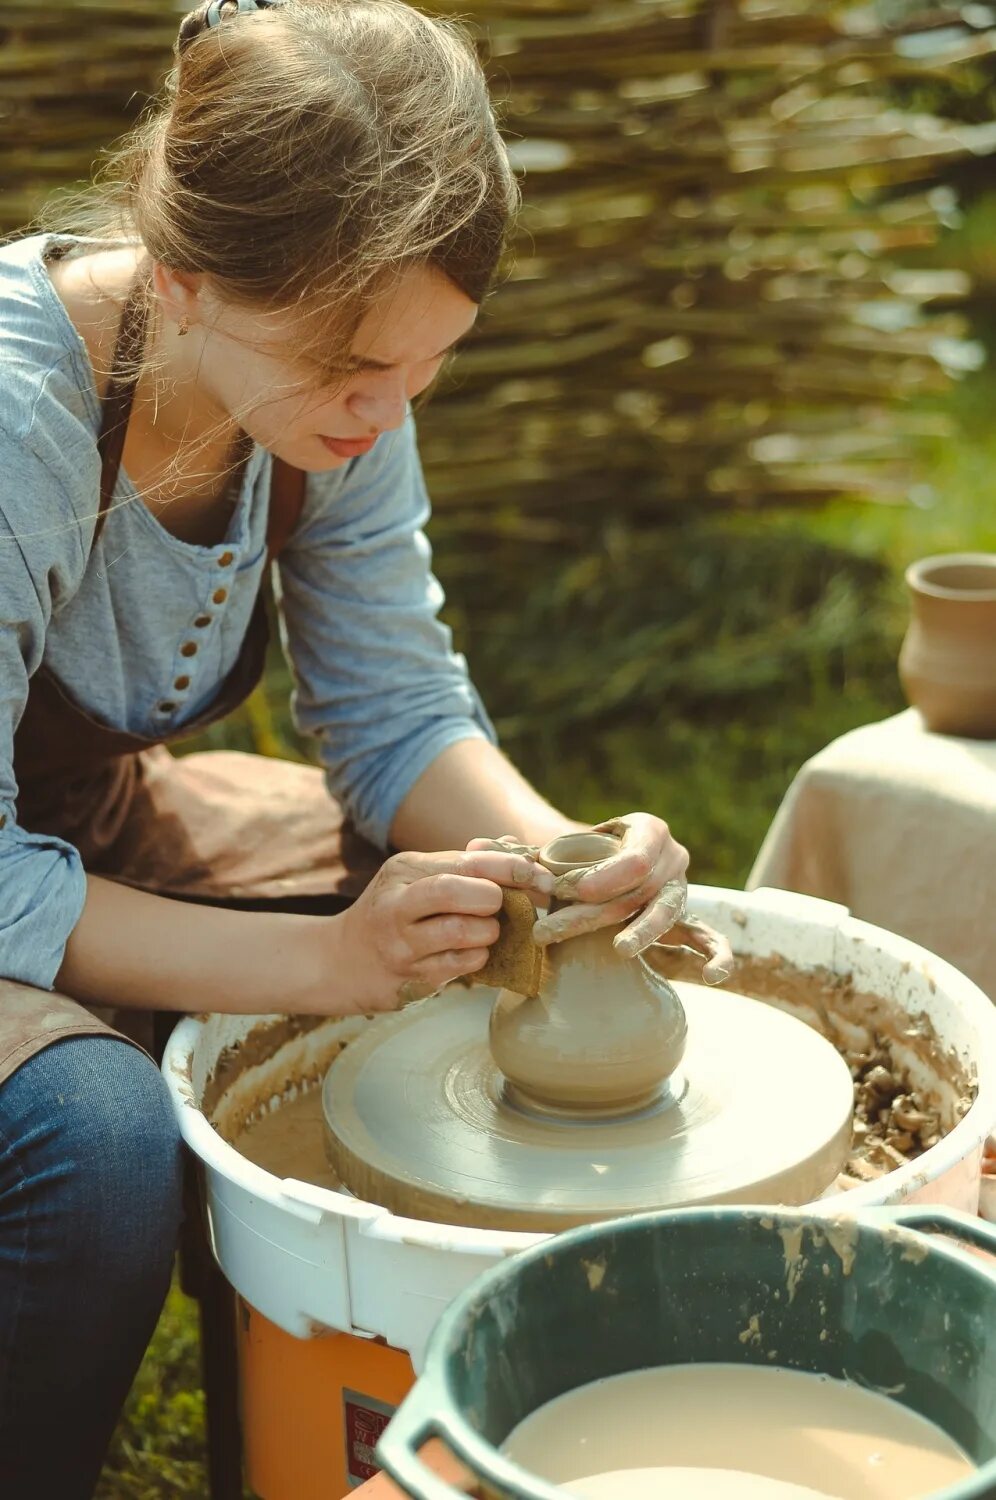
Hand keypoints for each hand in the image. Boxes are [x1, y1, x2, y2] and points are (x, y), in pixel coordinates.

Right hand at [331, 848, 553, 1012]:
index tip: (538, 875)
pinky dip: (477, 957)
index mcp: (405, 870)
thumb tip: (515, 847)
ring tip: (487, 930)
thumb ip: (464, 865)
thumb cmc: (393, 913)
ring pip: (461, 932)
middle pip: (456, 891)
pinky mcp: (407, 978)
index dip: (510, 867)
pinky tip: (472, 953)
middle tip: (501, 905)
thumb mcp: (416, 878)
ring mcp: (400, 944)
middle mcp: (397, 903)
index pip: (466, 861)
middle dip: (493, 898)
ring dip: (488, 932)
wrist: (340, 962)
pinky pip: (458, 966)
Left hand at [524, 813, 733, 984]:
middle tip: (549, 932)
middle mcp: (673, 858)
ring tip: (619, 950)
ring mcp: (684, 891)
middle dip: (592, 914)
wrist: (623, 864)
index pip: (634, 857)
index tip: (572, 891)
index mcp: (649, 830)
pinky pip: (712, 940)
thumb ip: (526, 851)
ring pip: (666, 913)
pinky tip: (711, 978)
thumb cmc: (590, 855)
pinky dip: (717, 957)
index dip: (606, 876)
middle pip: (637, 891)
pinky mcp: (692, 921)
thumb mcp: (566, 846)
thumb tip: (473, 848)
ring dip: (642, 932)